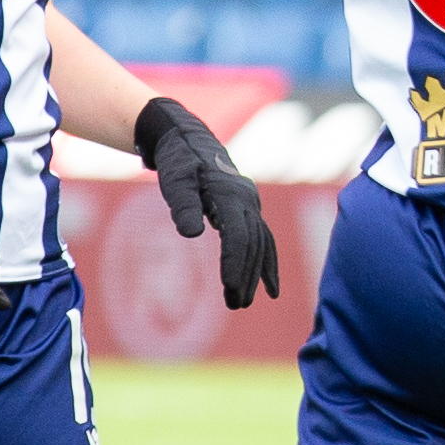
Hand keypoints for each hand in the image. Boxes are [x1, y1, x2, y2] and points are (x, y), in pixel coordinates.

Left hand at [131, 95, 278, 308]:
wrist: (187, 140)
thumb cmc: (178, 161)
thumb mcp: (175, 180)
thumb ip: (183, 205)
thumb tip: (192, 234)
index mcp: (231, 194)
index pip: (240, 235)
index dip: (236, 262)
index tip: (230, 287)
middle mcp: (248, 200)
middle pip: (254, 244)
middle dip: (246, 276)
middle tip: (235, 304)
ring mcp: (251, 205)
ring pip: (260, 245)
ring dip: (253, 275)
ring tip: (240, 302)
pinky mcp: (249, 211)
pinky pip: (263, 240)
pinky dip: (267, 264)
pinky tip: (269, 289)